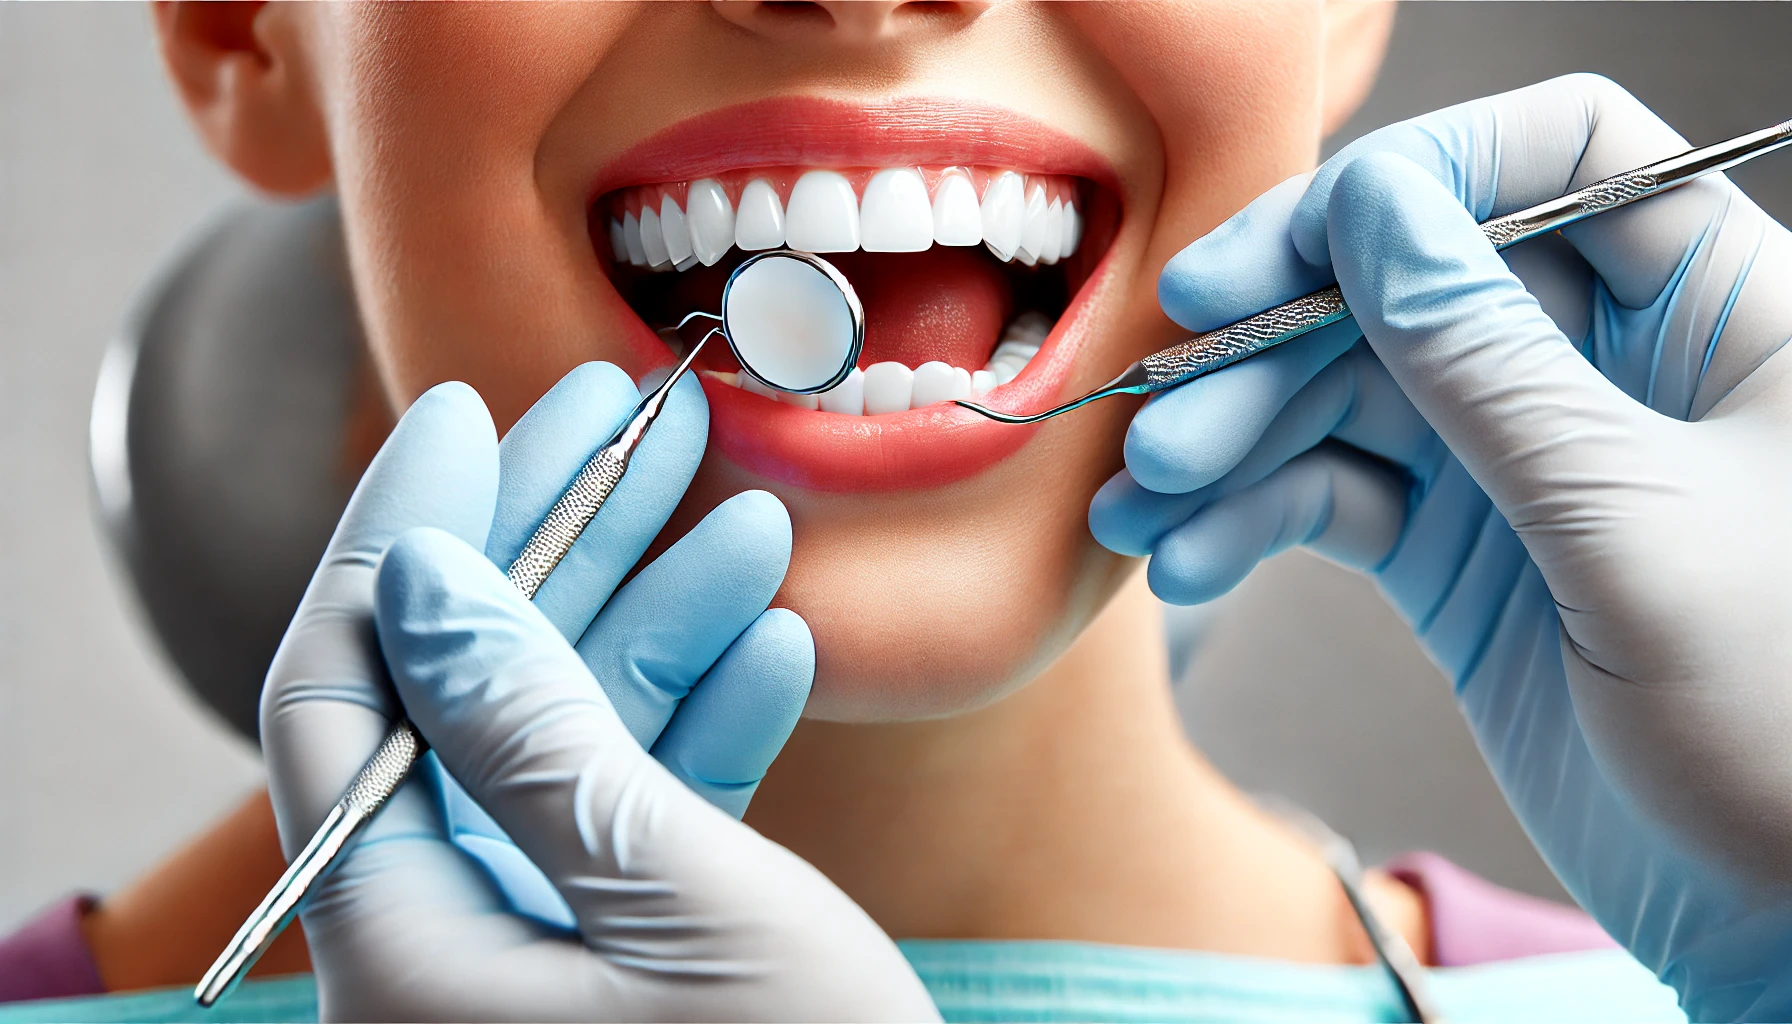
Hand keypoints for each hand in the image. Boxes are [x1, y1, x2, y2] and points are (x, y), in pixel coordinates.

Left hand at [422, 364, 810, 930]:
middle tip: (637, 416)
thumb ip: (527, 732)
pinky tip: (776, 646)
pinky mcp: (638, 956)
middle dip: (563, 543)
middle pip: (468, 691)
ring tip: (754, 522)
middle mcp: (450, 939)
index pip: (339, 697)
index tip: (462, 412)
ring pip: (572, 738)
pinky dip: (708, 728)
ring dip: (666, 625)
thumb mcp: (670, 893)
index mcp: (403, 943)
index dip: (396, 538)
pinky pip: (645, 811)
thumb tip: (423, 580)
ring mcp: (547, 944)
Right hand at [1092, 74, 1791, 1018]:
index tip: (1284, 251)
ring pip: (1349, 396)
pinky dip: (1253, 523)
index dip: (1416, 178)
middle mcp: (1606, 367)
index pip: (1557, 162)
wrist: (1778, 925)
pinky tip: (1188, 561)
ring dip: (1233, 444)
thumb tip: (1374, 208)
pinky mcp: (1460, 553)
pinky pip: (1335, 500)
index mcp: (1711, 315)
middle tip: (1168, 413)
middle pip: (1412, 283)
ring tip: (1143, 507)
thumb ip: (1489, 363)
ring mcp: (1522, 461)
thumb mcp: (1629, 524)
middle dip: (1275, 345)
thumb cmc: (1787, 729)